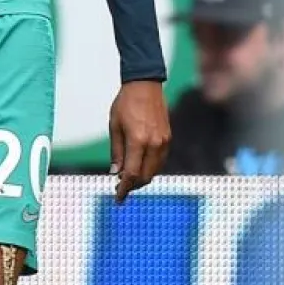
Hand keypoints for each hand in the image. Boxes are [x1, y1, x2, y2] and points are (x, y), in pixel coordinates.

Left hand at [108, 80, 170, 202]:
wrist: (145, 86)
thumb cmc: (125, 105)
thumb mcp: (114, 127)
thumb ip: (116, 152)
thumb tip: (115, 173)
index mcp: (138, 141)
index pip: (132, 174)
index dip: (124, 188)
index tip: (118, 198)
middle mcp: (154, 144)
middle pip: (146, 176)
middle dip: (133, 186)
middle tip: (120, 189)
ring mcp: (164, 142)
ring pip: (155, 170)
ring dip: (142, 178)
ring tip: (128, 179)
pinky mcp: (169, 138)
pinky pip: (160, 161)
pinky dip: (150, 168)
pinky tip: (140, 167)